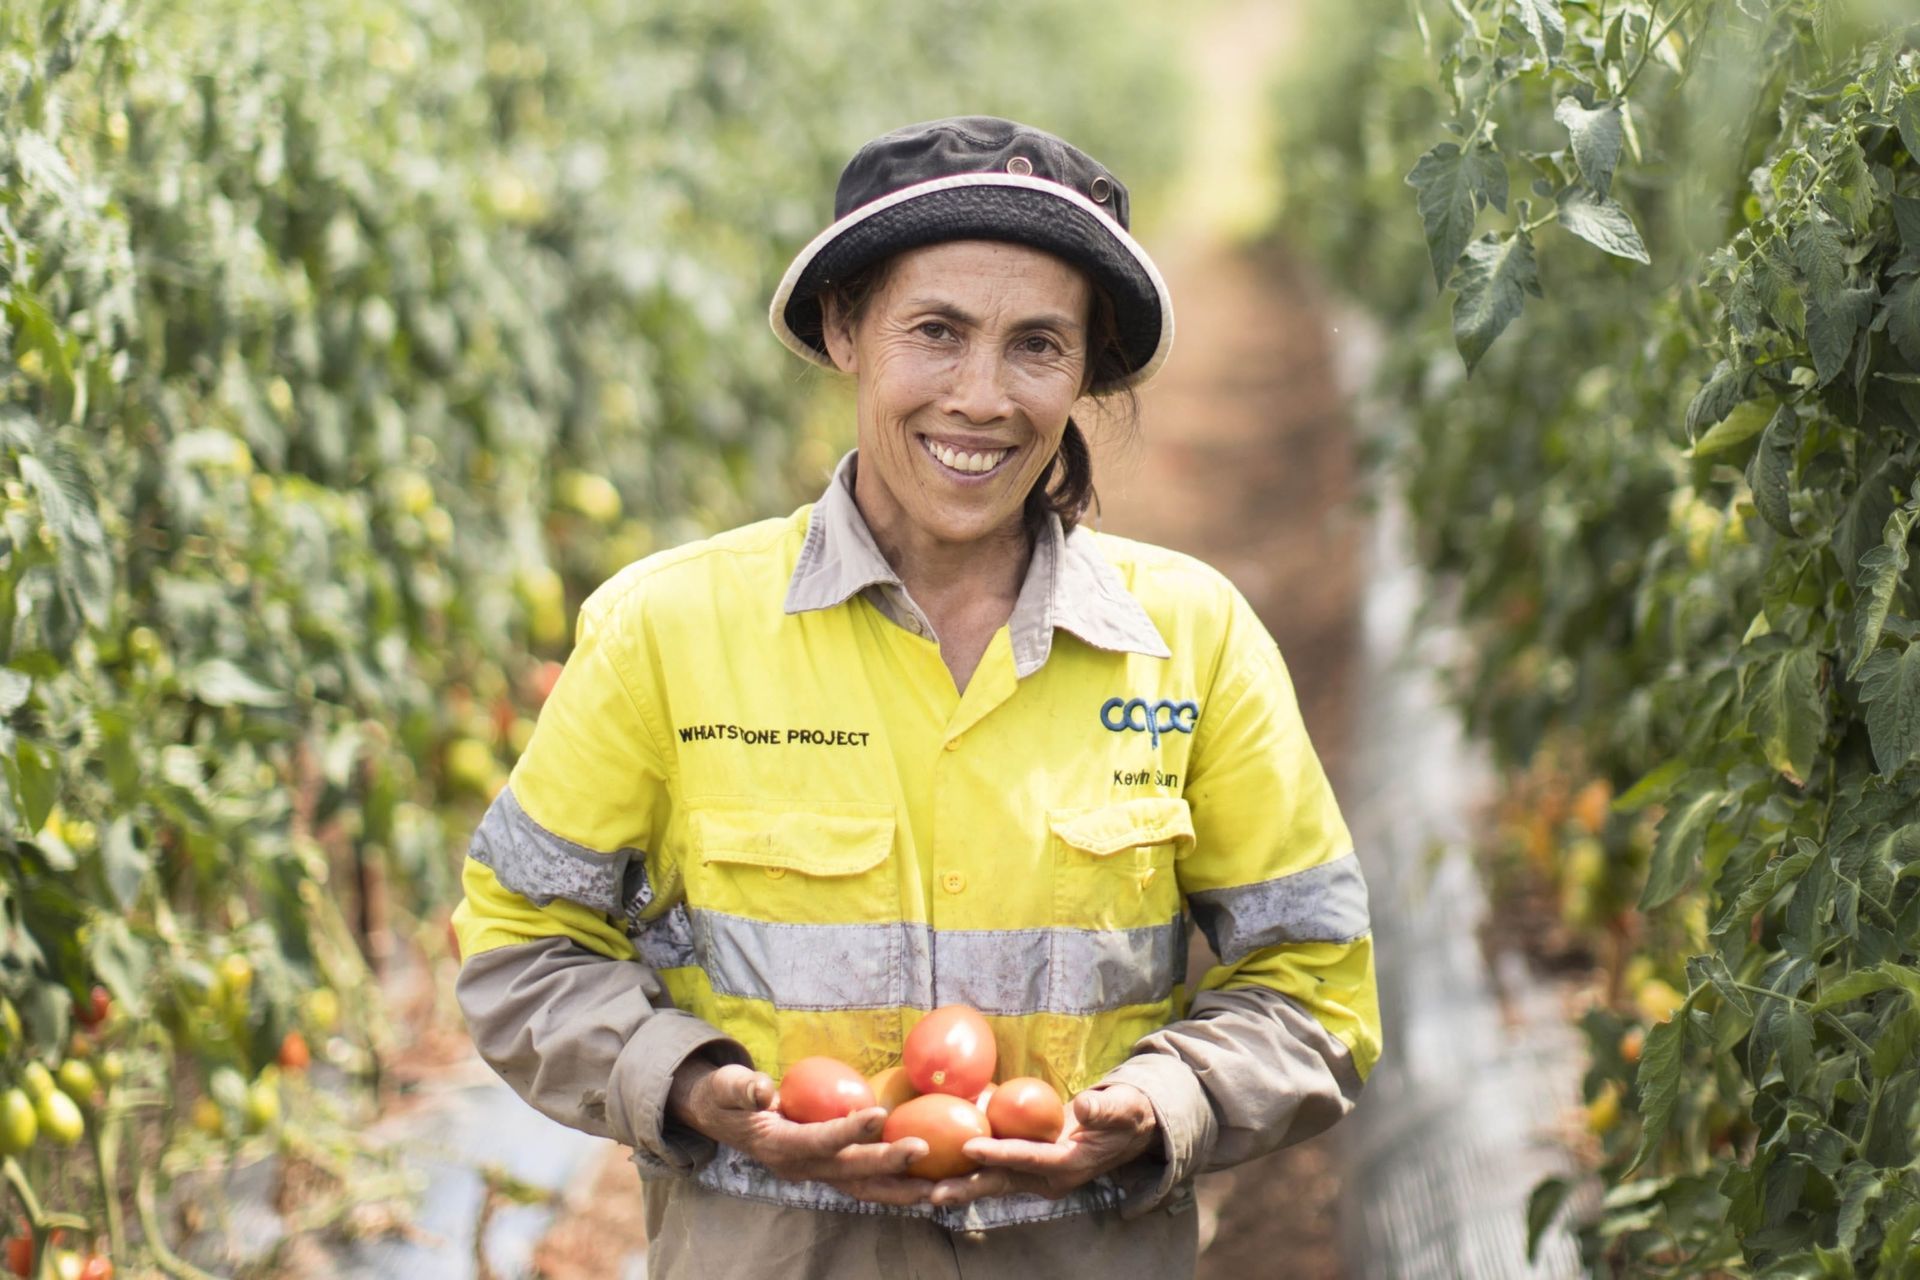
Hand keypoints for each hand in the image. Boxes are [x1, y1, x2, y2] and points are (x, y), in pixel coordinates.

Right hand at [666, 1059, 930, 1205]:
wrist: (722, 1120)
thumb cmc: (727, 1096)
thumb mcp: (726, 1086)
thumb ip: (741, 1088)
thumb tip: (760, 1088)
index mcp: (779, 1146)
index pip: (818, 1140)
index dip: (847, 1130)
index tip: (877, 1114)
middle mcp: (802, 1167)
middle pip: (850, 1172)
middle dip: (887, 1164)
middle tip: (923, 1150)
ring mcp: (816, 1173)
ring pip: (863, 1189)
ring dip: (899, 1190)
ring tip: (937, 1188)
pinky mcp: (828, 1170)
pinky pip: (865, 1184)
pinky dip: (894, 1187)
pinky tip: (925, 1184)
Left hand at [928, 1083, 1159, 1207]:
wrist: (1128, 1129)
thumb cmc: (1127, 1115)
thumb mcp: (1123, 1109)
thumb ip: (1105, 1109)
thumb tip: (1086, 1105)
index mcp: (1069, 1165)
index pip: (1029, 1159)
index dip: (1000, 1153)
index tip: (970, 1147)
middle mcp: (1048, 1177)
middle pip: (1002, 1182)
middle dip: (967, 1187)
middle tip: (931, 1192)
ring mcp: (1036, 1174)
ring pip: (993, 1181)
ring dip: (960, 1185)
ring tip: (923, 1191)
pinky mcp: (1027, 1166)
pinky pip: (994, 1170)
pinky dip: (968, 1170)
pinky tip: (938, 1167)